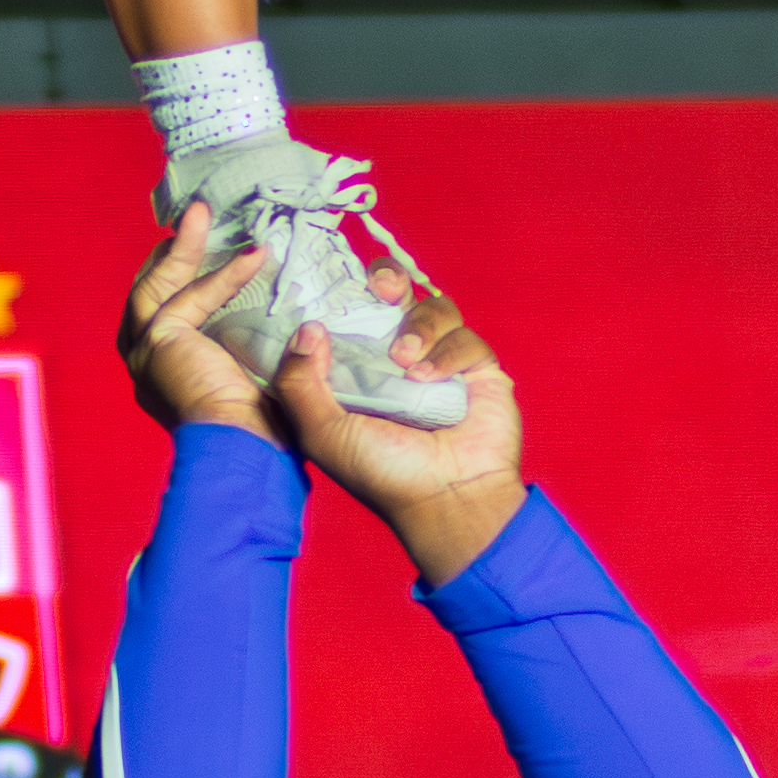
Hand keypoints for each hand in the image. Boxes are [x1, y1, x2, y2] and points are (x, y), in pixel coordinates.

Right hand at [118, 209, 283, 442]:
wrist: (248, 456)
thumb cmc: (267, 438)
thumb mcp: (272, 386)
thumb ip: (280, 356)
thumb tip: (311, 327)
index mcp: (172, 380)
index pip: (171, 318)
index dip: (188, 281)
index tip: (216, 251)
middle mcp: (150, 370)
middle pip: (151, 296)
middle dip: (172, 257)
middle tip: (196, 221)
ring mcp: (146, 357)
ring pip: (156, 288)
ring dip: (182, 248)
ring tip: (202, 212)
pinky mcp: (158, 345)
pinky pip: (186, 295)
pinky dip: (218, 273)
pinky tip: (252, 255)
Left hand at [278, 272, 523, 589]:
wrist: (447, 498)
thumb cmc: (382, 472)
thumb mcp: (323, 432)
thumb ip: (300, 384)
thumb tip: (306, 329)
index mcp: (359, 369)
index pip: (350, 312)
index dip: (343, 291)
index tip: (333, 283)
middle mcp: (399, 358)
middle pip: (397, 292)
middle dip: (388, 279)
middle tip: (381, 289)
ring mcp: (441, 359)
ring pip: (434, 306)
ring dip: (418, 325)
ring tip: (403, 359)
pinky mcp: (477, 367)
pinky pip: (466, 336)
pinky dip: (447, 352)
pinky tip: (430, 379)